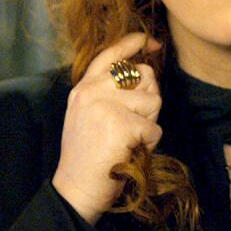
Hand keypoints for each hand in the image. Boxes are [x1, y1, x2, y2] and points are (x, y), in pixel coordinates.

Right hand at [52, 32, 162, 224]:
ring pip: (153, 101)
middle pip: (144, 76)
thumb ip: (107, 93)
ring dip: (148, 124)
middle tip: (131, 126)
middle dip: (149, 100)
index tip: (151, 41)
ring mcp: (106, 106)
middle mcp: (92, 90)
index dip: (134, 43)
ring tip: (127, 141)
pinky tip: (128, 154)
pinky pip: (154, 129)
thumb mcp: (87, 115)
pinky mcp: (122, 124)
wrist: (76, 189)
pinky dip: (148, 145)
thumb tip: (143, 74)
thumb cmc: (87, 158)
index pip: (111, 55)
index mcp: (83, 88)